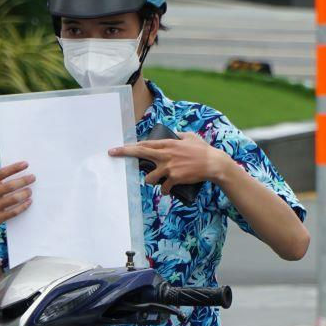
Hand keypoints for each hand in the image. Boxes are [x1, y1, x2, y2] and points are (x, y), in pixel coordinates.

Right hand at [0, 161, 32, 233]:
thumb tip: (16, 171)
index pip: (0, 173)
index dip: (14, 168)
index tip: (26, 164)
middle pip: (9, 186)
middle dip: (23, 181)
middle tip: (32, 178)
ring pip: (13, 199)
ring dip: (25, 193)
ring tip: (30, 190)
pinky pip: (14, 212)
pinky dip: (23, 206)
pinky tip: (28, 201)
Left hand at [109, 133, 228, 195]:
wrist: (213, 164)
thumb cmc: (203, 150)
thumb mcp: (190, 136)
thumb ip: (179, 135)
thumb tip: (174, 134)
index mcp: (168, 144)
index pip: (145, 144)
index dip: (131, 146)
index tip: (119, 147)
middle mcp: (165, 154)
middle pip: (140, 153)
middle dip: (124, 153)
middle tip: (112, 153)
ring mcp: (169, 167)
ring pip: (149, 178)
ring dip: (151, 180)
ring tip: (159, 180)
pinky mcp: (174, 178)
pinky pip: (164, 188)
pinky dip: (166, 191)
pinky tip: (169, 191)